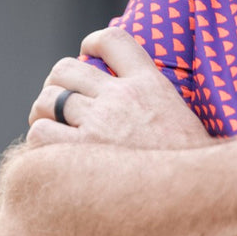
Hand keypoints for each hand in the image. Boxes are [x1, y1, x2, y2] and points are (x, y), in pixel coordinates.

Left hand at [27, 28, 210, 149]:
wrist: (196, 196)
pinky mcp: (83, 154)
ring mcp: (101, 124)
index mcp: (150, 83)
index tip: (86, 53)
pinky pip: (40, 135)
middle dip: (56, 83)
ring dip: (42, 112)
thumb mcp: (180, 116)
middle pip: (66, 69)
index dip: (92, 42)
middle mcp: (122, 97)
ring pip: (47, 100)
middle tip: (59, 102)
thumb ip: (152, 101)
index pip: (113, 40)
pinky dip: (39, 142)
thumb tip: (129, 103)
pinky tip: (50, 154)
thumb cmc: (189, 164)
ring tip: (49, 127)